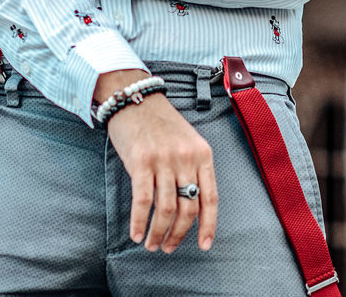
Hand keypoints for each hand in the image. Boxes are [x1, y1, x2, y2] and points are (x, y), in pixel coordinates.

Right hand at [100, 71, 217, 252]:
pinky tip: (136, 233)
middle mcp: (186, 158)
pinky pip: (143, 200)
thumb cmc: (160, 122)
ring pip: (166, 209)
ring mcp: (164, 160)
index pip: (210, 198)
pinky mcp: (141, 161)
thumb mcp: (186, 141)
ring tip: (151, 244)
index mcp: (202, 154)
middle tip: (167, 248)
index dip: (208, 225)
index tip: (205, 245)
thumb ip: (191, 168)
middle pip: (188, 208)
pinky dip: (139, 221)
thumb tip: (190, 206)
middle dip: (178, 234)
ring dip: (158, 232)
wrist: (135, 97)